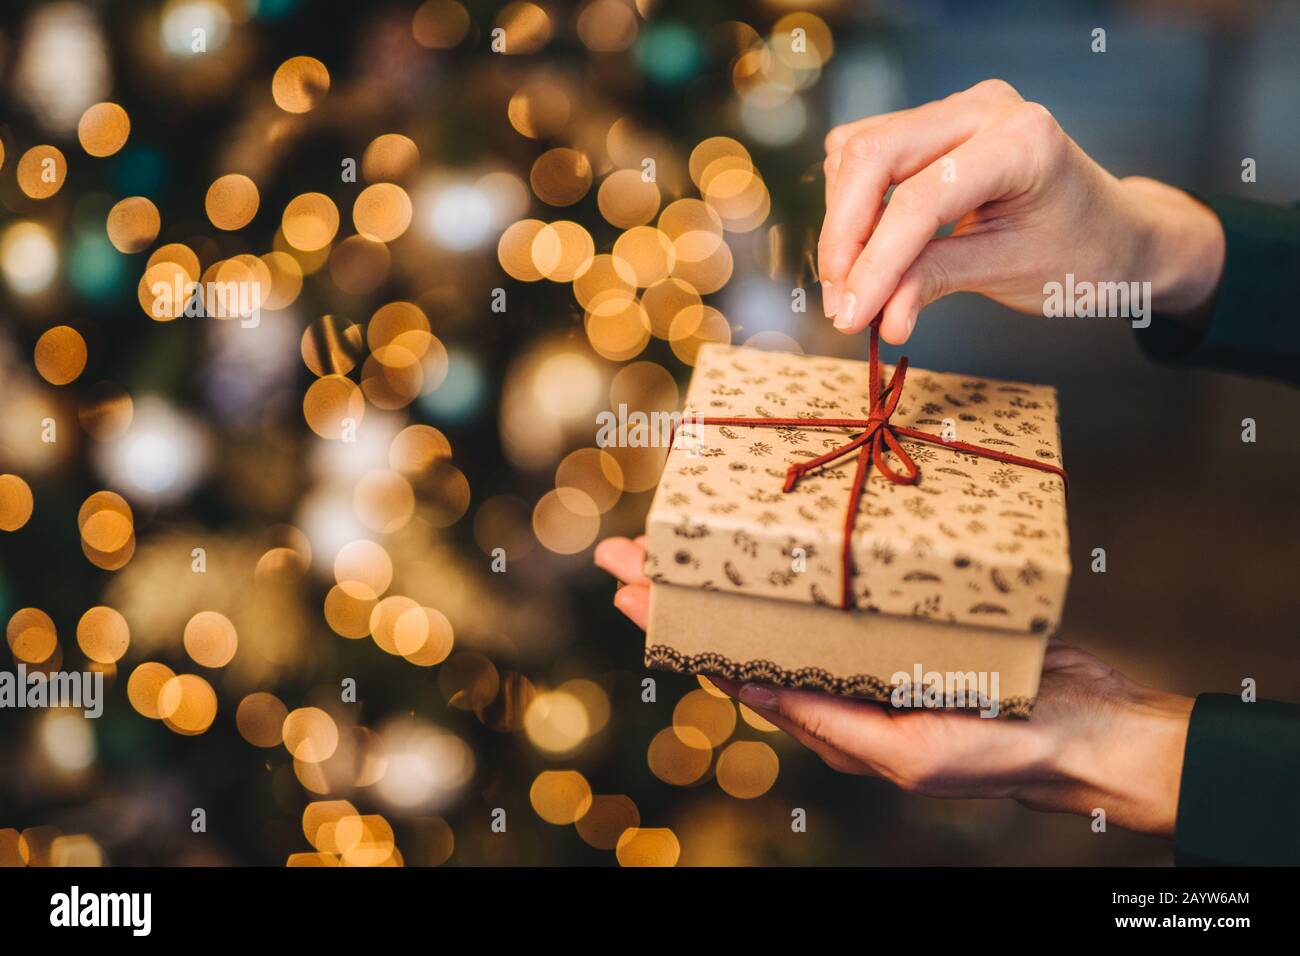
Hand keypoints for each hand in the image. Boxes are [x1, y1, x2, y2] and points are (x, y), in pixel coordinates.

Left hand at [594, 535, 1193, 836]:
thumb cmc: (1004, 750)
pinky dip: (794, 561)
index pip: (733, 666)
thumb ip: (834, 723)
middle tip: (625, 549)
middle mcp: (838, 680)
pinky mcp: (902, 617)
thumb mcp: (909, 751)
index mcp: (830, 719)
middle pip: (742, 627)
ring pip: (781, 601)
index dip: (676, 626)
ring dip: (727, 567)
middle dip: (680, 589)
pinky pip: (836, 585)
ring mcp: (867, 648)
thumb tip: (757, 691)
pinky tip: (773, 535)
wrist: (1087, 729)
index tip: (629, 588)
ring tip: (676, 533)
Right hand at [818, 78, 1224, 343]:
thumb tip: (874, 317)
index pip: (920, 199)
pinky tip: (866, 249)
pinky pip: (863, 153)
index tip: (851, 317)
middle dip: (844, 237)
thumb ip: (933, 283)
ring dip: (842, 223)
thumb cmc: (1078, 254)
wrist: (1113, 233)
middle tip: (841, 303)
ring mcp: (955, 109)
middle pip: (872, 158)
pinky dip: (851, 204)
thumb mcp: (1008, 273)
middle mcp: (984, 108)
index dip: (874, 263)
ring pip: (857, 152)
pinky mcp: (932, 124)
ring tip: (855, 286)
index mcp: (1021, 140)